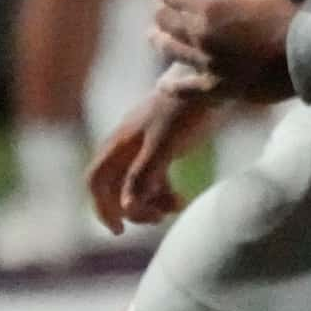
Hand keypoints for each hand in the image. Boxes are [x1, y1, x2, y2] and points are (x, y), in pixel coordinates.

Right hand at [87, 85, 224, 231]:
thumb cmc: (186, 111)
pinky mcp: (166, 144)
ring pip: (136, 183)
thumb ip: (143, 176)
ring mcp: (147, 144)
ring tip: (176, 207)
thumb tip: (125, 207)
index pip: (96, 180)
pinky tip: (182, 199)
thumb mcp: (165, 145)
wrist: (213, 80)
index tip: (120, 230)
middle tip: (156, 219)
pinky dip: (165, 191)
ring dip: (150, 202)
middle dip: (131, 208)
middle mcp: (128, 144)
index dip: (102, 207)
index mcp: (121, 143)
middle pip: (115, 186)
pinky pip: (155, 176)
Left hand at [150, 0, 298, 103]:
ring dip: (158, 39)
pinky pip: (185, 88)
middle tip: (158, 7)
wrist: (303, 59)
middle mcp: (201, 34)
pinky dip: (171, 86)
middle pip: (166, 19)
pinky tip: (163, 84)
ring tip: (153, 35)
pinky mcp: (215, 86)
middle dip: (160, 9)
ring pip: (169, 48)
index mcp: (211, 8)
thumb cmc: (287, 22)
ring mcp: (205, 62)